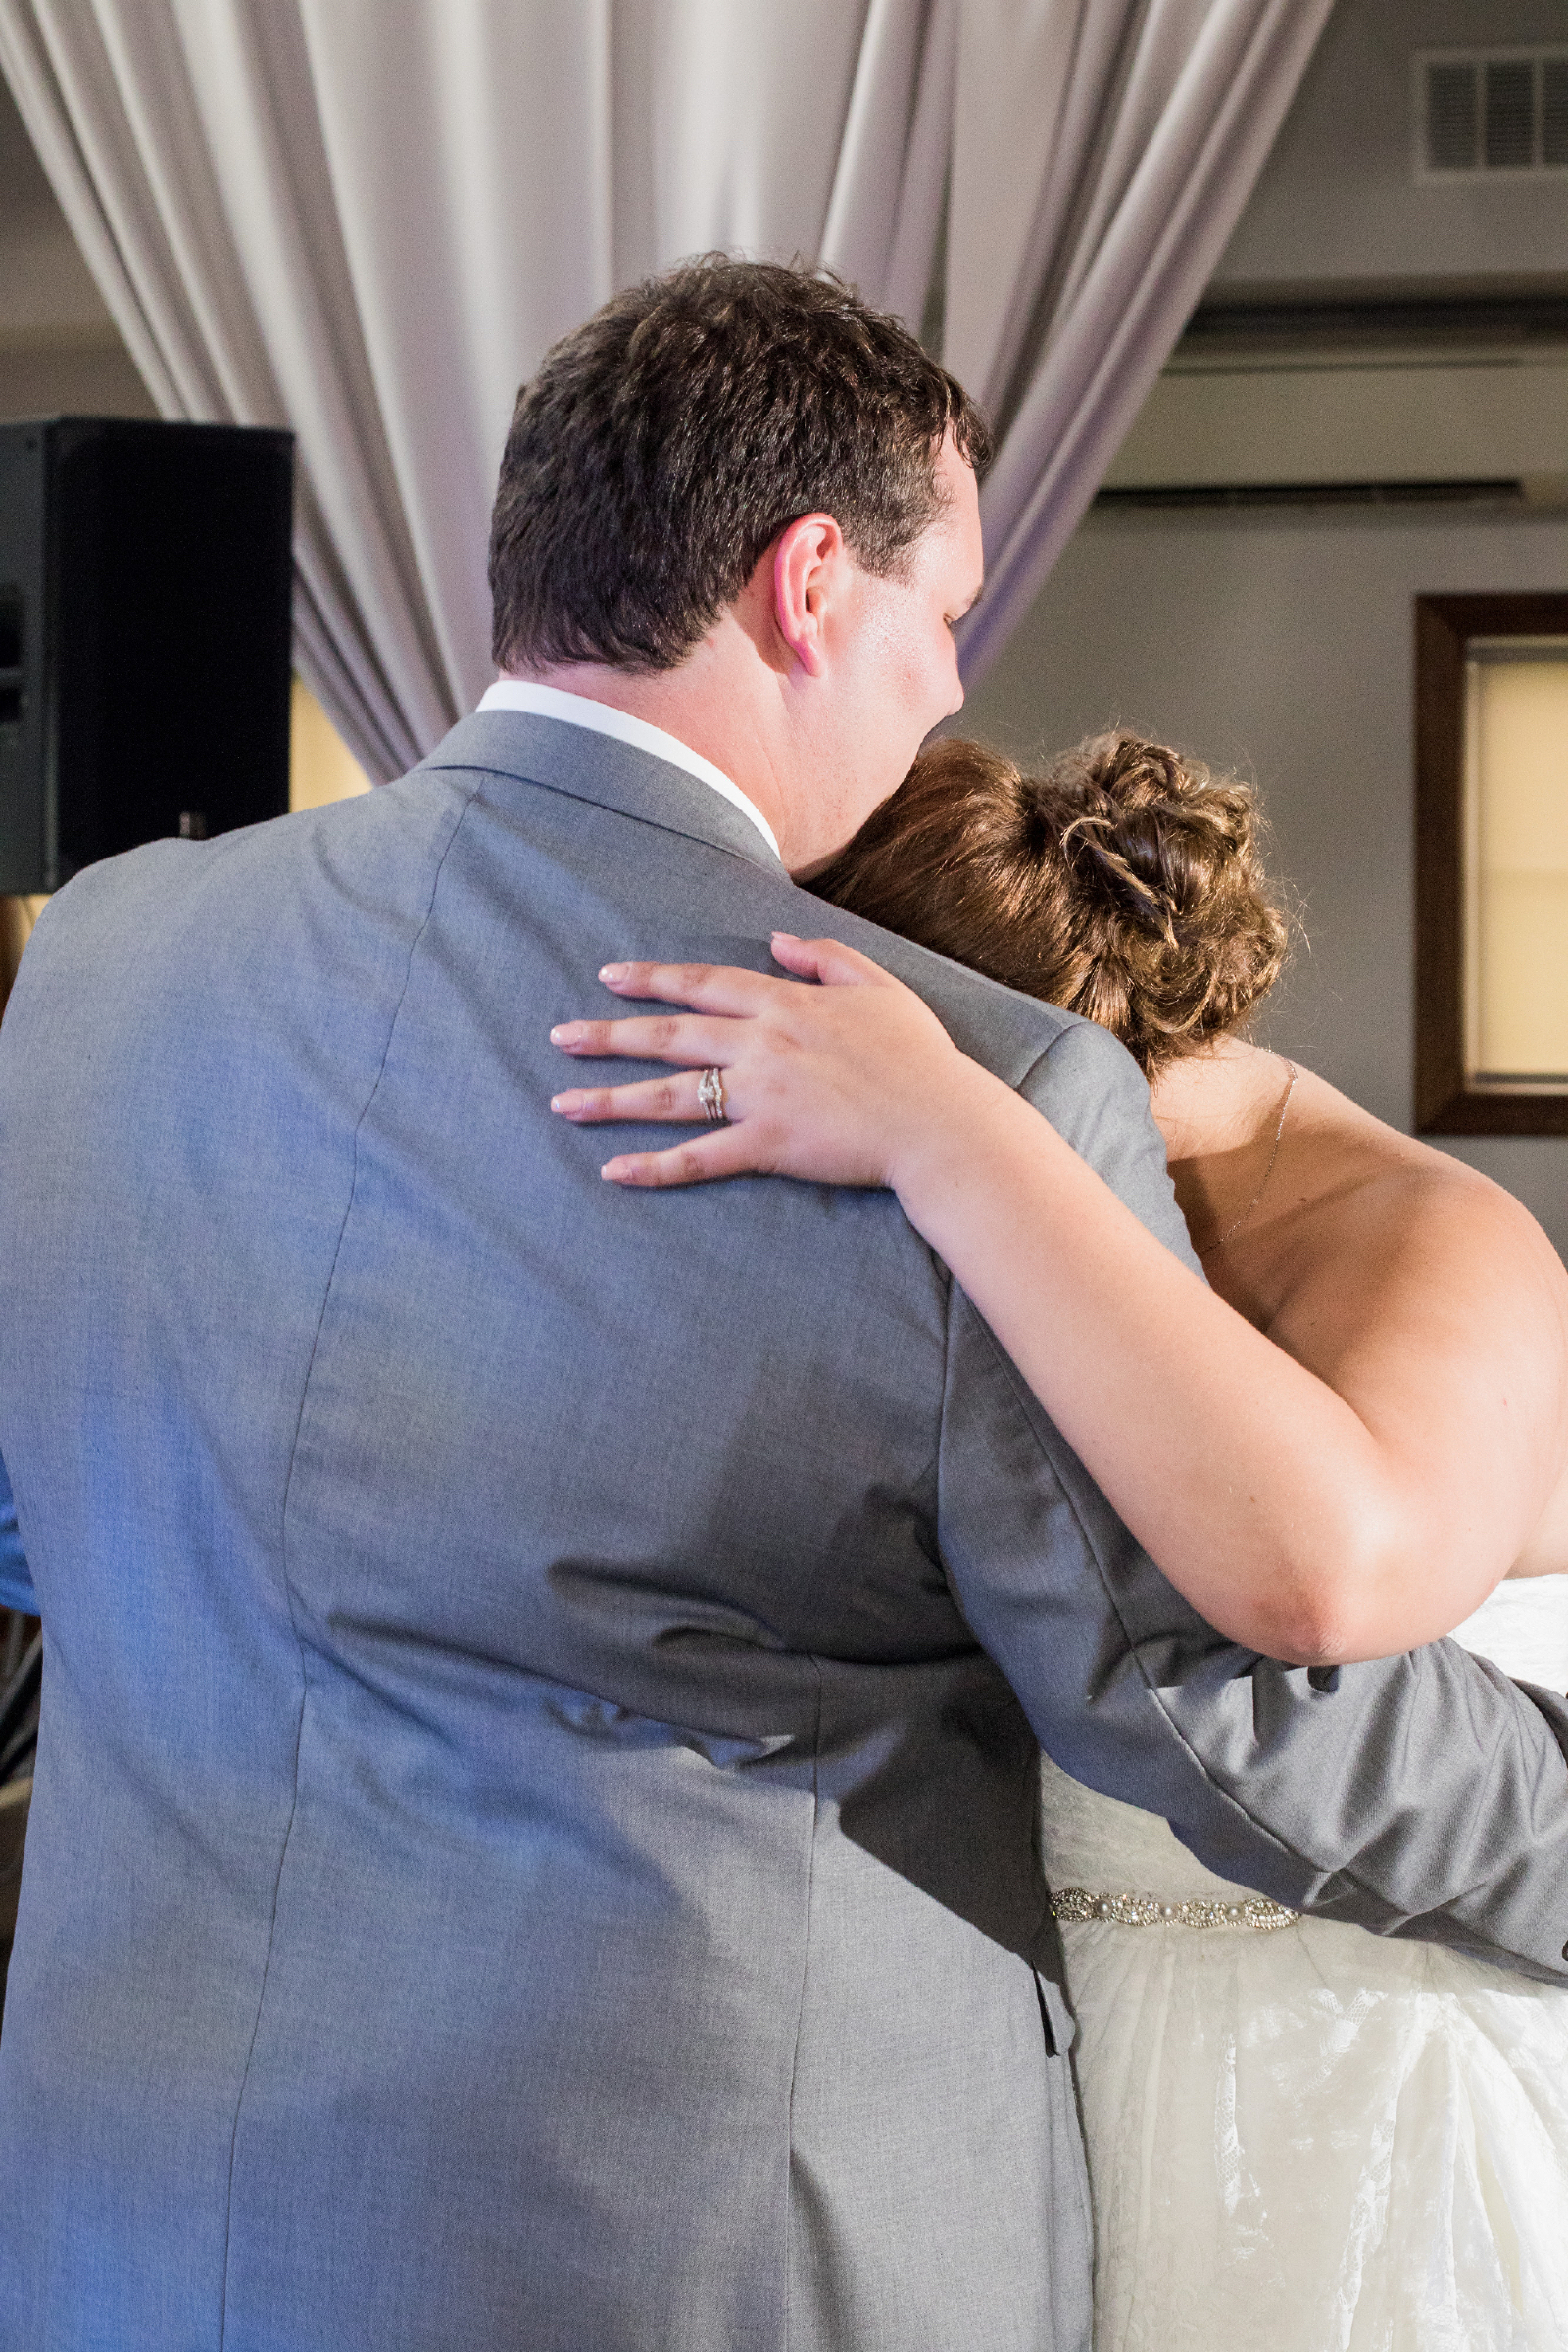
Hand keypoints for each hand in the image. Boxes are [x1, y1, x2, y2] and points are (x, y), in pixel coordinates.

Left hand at [549, 932, 978, 1188]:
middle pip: (669, 1035)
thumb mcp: (879, 986)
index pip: (703, 984)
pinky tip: (614, 1170)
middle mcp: (761, 1044)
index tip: (610, 977)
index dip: (653, 980)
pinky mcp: (767, 1145)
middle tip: (560, 1037)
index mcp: (785, 1003)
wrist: (940, 1120)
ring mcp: (760, 1095)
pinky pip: (700, 1157)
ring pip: (670, 1093)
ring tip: (562, 1102)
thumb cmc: (919, 1057)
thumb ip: (826, 958)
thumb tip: (778, 939)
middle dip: (608, 1035)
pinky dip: (655, 1166)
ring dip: (612, 1098)